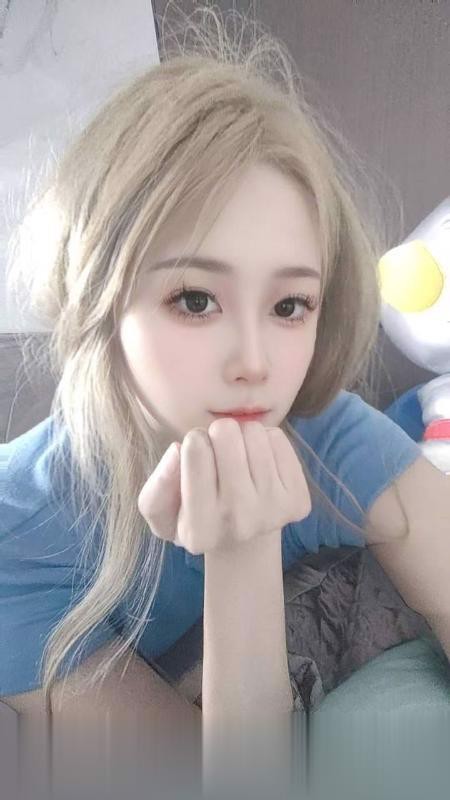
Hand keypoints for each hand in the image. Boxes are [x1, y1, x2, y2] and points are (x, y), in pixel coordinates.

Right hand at [137, 418, 310, 555]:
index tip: (195, 458)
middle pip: (227, 432)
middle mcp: (239, 522)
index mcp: (199, 529)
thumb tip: (178, 450)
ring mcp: (274, 512)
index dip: (192, 442)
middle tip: (218, 457)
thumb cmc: (193, 515)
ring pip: (254, 432)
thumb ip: (156, 484)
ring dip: (241, 438)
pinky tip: (258, 466)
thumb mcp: (159, 510)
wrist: (242, 541)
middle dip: (217, 435)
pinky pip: (278, 439)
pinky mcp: (298, 501)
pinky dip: (265, 443)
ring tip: (238, 461)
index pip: (195, 449)